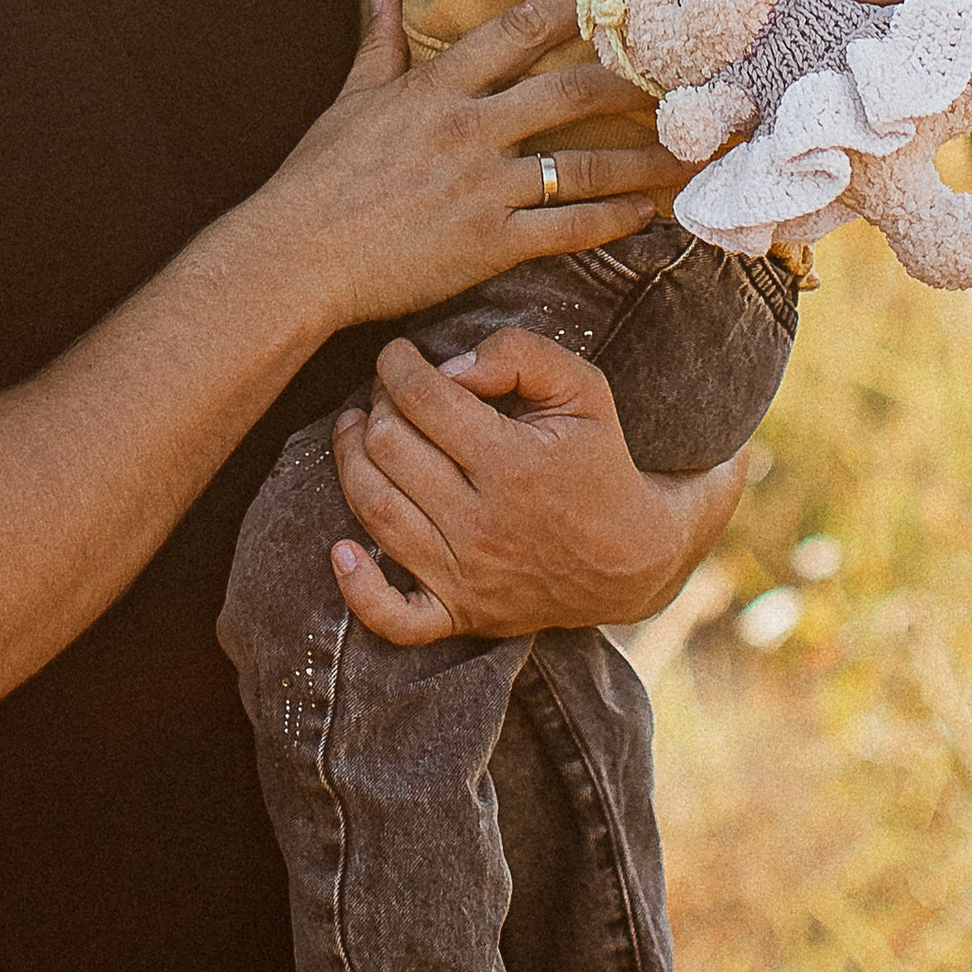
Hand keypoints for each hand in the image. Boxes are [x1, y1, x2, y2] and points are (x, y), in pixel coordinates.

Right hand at [238, 0, 683, 336]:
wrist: (297, 255)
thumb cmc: (318, 179)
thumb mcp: (350, 98)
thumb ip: (379, 44)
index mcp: (438, 86)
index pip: (516, 30)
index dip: (567, 4)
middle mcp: (471, 128)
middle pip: (572, 92)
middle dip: (633, 84)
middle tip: (681, 78)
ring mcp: (484, 186)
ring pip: (585, 165)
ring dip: (644, 160)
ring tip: (689, 154)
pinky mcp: (490, 241)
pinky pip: (567, 227)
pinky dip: (611, 220)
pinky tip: (645, 215)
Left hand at [327, 326, 746, 646]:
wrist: (632, 558)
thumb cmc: (599, 460)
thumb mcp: (584, 389)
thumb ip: (521, 355)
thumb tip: (449, 367)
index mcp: (513, 463)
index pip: (423, 399)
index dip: (397, 365)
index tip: (397, 354)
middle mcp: (482, 523)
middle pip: (388, 447)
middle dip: (376, 404)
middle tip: (386, 391)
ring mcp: (466, 575)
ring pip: (374, 511)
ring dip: (349, 461)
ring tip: (355, 430)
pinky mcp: (459, 614)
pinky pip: (392, 617)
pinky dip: (357, 588)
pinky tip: (340, 549)